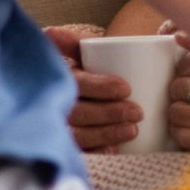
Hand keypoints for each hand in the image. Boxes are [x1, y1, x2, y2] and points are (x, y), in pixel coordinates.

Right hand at [45, 25, 142, 153]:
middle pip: (78, 112)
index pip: (76, 83)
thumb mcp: (76, 59)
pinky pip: (79, 157)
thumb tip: (52, 33)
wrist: (70, 106)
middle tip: (138, 112)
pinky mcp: (65, 151)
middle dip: (109, 113)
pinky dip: (96, 154)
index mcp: (58, 80)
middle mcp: (53, 106)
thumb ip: (71, 43)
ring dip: (107, 133)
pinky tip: (114, 152)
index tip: (126, 87)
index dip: (100, 86)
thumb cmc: (80, 77)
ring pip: (78, 136)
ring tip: (133, 129)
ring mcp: (57, 131)